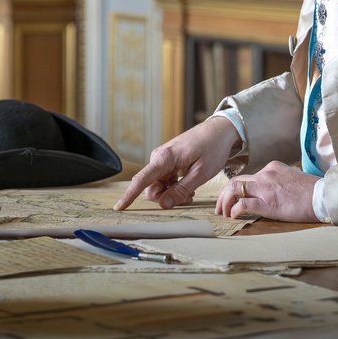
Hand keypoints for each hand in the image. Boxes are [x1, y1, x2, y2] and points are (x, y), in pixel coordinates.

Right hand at [113, 118, 240, 210]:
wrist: (219, 130)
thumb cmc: (212, 148)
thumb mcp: (201, 173)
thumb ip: (181, 190)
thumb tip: (164, 204)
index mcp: (165, 158)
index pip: (141, 179)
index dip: (129, 195)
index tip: (118, 207)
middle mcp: (159, 158)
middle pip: (152, 189)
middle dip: (167, 198)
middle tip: (189, 197)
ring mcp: (162, 160)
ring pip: (159, 187)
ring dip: (172, 193)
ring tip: (191, 190)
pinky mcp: (167, 162)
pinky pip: (164, 181)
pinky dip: (174, 187)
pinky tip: (188, 185)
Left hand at [216, 161, 319, 222]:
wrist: (323, 197)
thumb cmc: (312, 191)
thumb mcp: (292, 178)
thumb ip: (279, 181)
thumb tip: (272, 192)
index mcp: (272, 168)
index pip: (248, 176)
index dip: (237, 188)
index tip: (234, 198)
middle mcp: (265, 174)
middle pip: (235, 181)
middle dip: (224, 194)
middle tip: (221, 207)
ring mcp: (265, 188)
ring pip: (234, 190)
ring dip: (225, 202)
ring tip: (223, 213)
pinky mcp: (267, 203)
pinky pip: (243, 205)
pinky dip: (234, 211)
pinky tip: (234, 217)